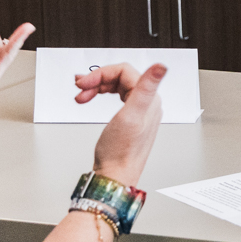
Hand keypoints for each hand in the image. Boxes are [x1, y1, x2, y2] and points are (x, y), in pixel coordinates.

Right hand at [82, 62, 167, 187]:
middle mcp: (147, 103)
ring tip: (80, 96)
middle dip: (96, 80)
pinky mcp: (129, 119)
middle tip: (79, 87)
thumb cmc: (121, 152)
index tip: (84, 83)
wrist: (115, 175)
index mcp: (150, 99)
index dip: (101, 74)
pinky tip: (89, 100)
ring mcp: (138, 111)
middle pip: (119, 77)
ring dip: (96, 87)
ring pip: (115, 86)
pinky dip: (99, 95)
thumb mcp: (131, 115)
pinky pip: (114, 97)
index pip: (124, 71)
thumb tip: (161, 66)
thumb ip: (146, 88)